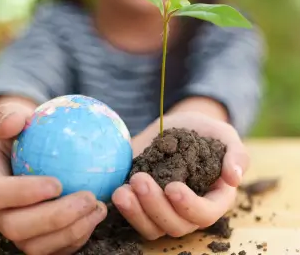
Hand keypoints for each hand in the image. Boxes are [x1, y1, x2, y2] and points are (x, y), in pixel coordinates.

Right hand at [0, 102, 106, 254]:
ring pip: (35, 246)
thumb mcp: (16, 117)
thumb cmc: (25, 133)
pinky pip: (53, 250)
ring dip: (71, 231)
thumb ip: (11, 116)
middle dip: (55, 218)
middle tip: (88, 198)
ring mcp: (14, 229)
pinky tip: (95, 217)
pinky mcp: (34, 239)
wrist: (30, 154)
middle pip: (15, 228)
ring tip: (99, 208)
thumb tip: (16, 121)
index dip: (23, 193)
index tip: (57, 183)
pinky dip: (76, 239)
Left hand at [113, 112, 247, 239]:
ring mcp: (164, 208)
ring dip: (137, 212)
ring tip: (123, 192)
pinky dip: (126, 209)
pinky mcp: (143, 202)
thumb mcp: (222, 134)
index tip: (173, 187)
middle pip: (176, 224)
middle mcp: (188, 209)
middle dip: (156, 206)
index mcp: (213, 197)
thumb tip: (234, 178)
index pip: (206, 213)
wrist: (175, 125)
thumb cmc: (203, 130)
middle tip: (140, 180)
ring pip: (153, 227)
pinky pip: (135, 217)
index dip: (190, 206)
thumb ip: (236, 153)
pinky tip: (117, 191)